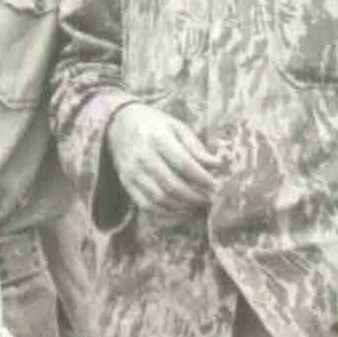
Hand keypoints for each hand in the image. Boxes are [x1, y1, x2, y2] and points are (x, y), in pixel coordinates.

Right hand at [107, 103, 222, 222]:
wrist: (120, 124)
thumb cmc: (155, 125)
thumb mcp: (178, 127)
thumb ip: (196, 147)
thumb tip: (218, 165)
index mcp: (158, 138)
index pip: (183, 164)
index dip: (202, 178)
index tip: (216, 185)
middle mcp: (143, 157)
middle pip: (172, 185)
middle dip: (195, 196)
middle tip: (210, 199)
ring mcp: (132, 172)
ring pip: (159, 198)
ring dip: (182, 207)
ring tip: (198, 206)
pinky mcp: (126, 183)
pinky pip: (146, 205)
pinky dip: (165, 213)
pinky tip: (180, 210)